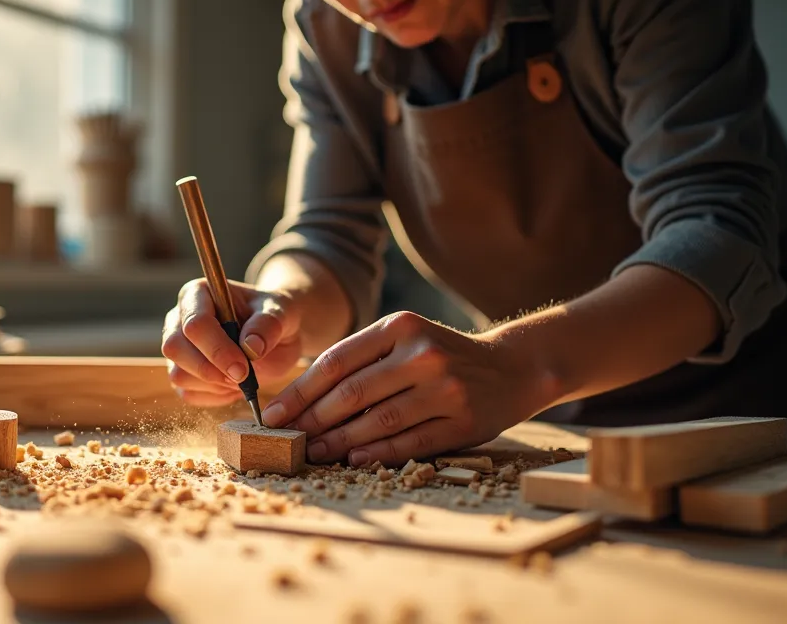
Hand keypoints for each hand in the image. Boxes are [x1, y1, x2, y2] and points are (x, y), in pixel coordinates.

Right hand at [162, 279, 302, 406]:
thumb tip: (250, 346)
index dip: (217, 349)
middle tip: (243, 376)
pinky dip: (214, 396)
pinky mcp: (182, 371)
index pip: (195, 323)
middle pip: (175, 348)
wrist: (277, 334)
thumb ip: (268, 325)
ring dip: (214, 384)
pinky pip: (188, 393)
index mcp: (199, 294)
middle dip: (210, 370)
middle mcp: (179, 318)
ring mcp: (178, 347)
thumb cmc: (275, 317)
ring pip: (178, 374)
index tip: (243, 368)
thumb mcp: (281, 314)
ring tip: (242, 377)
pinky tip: (234, 385)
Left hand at [260, 311, 557, 466]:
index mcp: (400, 327)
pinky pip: (410, 442)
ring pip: (378, 421)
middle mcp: (422, 353)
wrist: (512, 367)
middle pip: (353, 393)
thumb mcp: (404, 339)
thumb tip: (301, 397)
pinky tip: (353, 459)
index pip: (336, 361)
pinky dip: (377, 453)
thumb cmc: (442, 355)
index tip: (273, 412)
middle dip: (313, 419)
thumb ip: (361, 359)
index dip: (300, 391)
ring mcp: (445, 388)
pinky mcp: (463, 421)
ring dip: (339, 442)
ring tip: (314, 452)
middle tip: (288, 438)